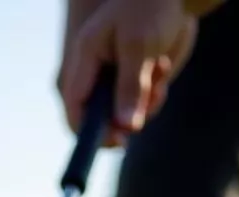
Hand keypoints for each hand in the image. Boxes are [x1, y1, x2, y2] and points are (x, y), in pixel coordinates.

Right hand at [59, 0, 198, 145]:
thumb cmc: (150, 7)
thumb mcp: (139, 45)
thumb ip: (131, 86)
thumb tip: (127, 128)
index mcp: (86, 57)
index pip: (75, 105)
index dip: (87, 129)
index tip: (114, 141)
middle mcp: (97, 73)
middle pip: (96, 118)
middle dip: (119, 124)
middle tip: (135, 127)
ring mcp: (116, 81)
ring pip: (122, 117)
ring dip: (144, 106)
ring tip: (158, 74)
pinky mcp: (136, 85)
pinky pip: (141, 109)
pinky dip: (154, 99)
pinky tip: (162, 70)